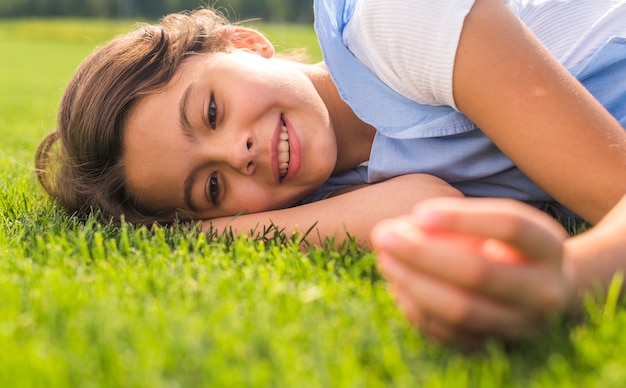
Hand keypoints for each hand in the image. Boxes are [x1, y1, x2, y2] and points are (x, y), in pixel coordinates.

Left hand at [370, 197, 571, 346]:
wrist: (549, 290)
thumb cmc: (511, 245)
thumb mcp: (501, 223)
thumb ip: (461, 219)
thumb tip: (407, 225)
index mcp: (549, 248)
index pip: (509, 227)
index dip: (462, 218)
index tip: (418, 212)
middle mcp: (544, 291)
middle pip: (478, 273)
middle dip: (422, 253)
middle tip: (383, 235)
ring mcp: (522, 325)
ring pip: (461, 310)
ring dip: (413, 283)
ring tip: (385, 259)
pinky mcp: (497, 346)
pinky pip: (450, 333)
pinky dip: (418, 309)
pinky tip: (397, 285)